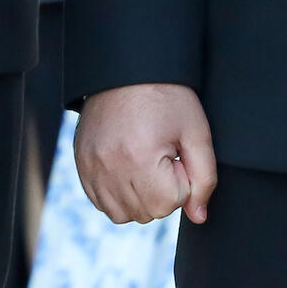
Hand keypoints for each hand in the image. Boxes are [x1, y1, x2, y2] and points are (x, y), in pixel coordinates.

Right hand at [74, 83, 218, 224]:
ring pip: (123, 214)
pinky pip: (102, 203)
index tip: (177, 154)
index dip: (181, 180)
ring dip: (140, 198)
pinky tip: (129, 168)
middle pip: (147, 213)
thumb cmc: (167, 98)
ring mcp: (91, 169)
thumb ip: (204, 178)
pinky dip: (118, 194)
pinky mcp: (82, 167)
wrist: (128, 71)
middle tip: (162, 156)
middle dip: (162, 192)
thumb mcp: (196, 132)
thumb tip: (199, 217)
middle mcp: (110, 168)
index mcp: (140, 158)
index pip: (170, 204)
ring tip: (146, 164)